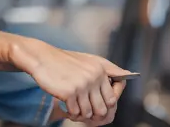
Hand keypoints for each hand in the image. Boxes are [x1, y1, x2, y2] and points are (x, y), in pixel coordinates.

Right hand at [11, 40, 131, 121]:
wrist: (41, 58)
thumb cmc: (63, 61)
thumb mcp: (87, 60)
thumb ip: (107, 69)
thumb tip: (128, 75)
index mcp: (100, 69)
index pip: (112, 99)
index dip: (103, 106)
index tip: (92, 103)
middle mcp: (93, 76)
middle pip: (102, 109)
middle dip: (92, 111)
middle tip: (80, 105)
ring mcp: (82, 85)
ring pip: (89, 113)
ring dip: (79, 111)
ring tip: (72, 103)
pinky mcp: (69, 92)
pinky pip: (75, 112)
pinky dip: (69, 111)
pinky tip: (64, 102)